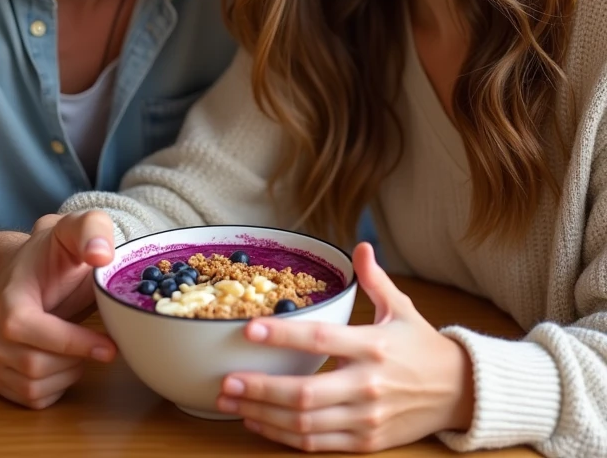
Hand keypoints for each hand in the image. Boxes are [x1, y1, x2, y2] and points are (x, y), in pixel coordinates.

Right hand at [0, 211, 117, 409]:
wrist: (15, 277)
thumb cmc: (49, 256)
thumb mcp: (72, 229)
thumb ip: (92, 229)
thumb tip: (102, 255)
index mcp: (7, 300)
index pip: (29, 329)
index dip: (71, 343)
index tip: (109, 347)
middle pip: (36, 365)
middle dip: (77, 358)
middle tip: (101, 342)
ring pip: (35, 387)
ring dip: (70, 372)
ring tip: (82, 345)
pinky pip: (32, 399)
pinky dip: (58, 386)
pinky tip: (67, 360)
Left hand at [216, 242, 473, 452]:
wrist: (458, 393)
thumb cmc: (423, 346)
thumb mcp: (402, 307)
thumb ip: (375, 279)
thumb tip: (360, 245)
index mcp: (374, 345)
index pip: (321, 340)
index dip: (284, 335)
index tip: (250, 330)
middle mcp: (368, 385)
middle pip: (305, 393)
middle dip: (261, 388)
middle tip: (226, 380)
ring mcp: (365, 418)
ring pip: (305, 423)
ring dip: (264, 414)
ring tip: (231, 402)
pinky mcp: (365, 442)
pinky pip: (316, 443)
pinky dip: (284, 436)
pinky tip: (259, 423)